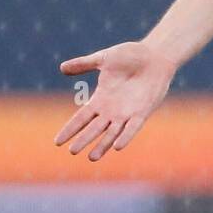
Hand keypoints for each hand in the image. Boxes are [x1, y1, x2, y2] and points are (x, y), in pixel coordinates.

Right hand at [54, 41, 177, 160]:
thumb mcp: (103, 59)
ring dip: (102, 145)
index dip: (70, 129)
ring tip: (92, 157)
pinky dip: (125, 137)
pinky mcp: (142, 112)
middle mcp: (111, 110)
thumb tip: (62, 68)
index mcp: (100, 99)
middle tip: (72, 151)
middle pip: (93, 129)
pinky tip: (117, 147)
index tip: (57, 142)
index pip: (81, 118)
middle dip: (83, 140)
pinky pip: (132, 128)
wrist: (155, 55)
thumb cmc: (130, 56)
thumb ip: (83, 64)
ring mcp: (126, 113)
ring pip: (111, 134)